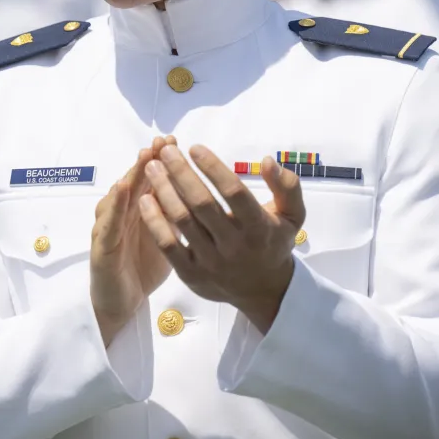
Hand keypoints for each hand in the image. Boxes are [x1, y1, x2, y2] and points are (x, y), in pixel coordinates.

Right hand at [90, 136, 177, 345]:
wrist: (120, 303)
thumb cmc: (143, 267)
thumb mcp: (166, 236)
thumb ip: (176, 213)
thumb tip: (202, 192)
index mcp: (138, 211)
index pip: (148, 179)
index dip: (160, 160)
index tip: (176, 141)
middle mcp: (121, 215)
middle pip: (134, 181)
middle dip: (147, 159)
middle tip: (161, 140)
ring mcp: (109, 229)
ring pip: (119, 197)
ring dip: (131, 174)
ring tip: (144, 156)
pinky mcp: (101, 250)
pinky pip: (108, 226)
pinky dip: (114, 206)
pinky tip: (122, 190)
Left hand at [139, 145, 302, 333]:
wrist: (263, 291)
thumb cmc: (273, 242)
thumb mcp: (293, 215)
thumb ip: (287, 186)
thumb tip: (267, 160)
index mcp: (259, 228)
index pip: (234, 193)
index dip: (213, 168)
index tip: (195, 147)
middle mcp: (234, 245)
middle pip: (202, 204)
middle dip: (181, 173)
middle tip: (166, 151)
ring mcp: (211, 262)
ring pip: (182, 221)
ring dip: (164, 191)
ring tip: (152, 167)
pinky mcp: (191, 275)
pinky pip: (168, 245)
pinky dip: (154, 221)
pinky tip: (145, 199)